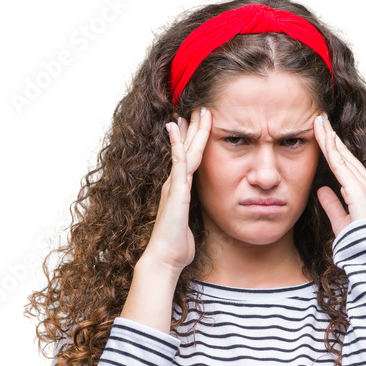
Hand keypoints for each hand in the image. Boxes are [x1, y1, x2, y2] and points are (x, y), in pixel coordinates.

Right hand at [139, 106, 211, 275]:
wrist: (165, 258)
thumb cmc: (176, 246)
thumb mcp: (187, 224)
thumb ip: (189, 213)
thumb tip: (191, 212)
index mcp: (178, 190)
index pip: (188, 159)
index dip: (192, 141)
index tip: (196, 124)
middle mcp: (174, 184)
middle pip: (186, 150)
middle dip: (194, 128)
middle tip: (200, 107)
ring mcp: (174, 186)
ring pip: (185, 151)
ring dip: (191, 130)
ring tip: (197, 111)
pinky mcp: (176, 191)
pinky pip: (178, 163)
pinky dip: (177, 144)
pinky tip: (175, 128)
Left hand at [313, 112, 365, 238]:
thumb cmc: (359, 242)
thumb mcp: (341, 221)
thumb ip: (333, 205)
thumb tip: (322, 191)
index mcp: (362, 190)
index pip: (345, 164)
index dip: (333, 148)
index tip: (323, 134)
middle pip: (344, 154)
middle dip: (331, 136)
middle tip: (319, 118)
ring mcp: (364, 185)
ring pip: (343, 156)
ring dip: (330, 137)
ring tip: (319, 121)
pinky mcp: (358, 190)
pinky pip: (341, 166)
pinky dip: (332, 151)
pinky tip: (325, 138)